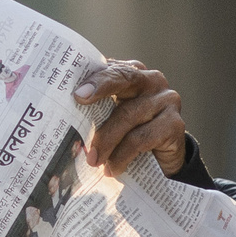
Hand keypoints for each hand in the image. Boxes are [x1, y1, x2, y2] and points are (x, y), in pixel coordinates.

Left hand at [74, 61, 186, 176]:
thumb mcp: (110, 117)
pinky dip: (123, 155)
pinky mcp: (175, 123)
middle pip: (124, 77)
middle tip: (79, 99)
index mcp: (131, 73)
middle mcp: (151, 80)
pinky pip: (142, 137)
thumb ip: (94, 109)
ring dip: (107, 140)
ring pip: (129, 114)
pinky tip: (112, 168)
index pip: (110, 67)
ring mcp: (167, 100)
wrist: (162, 160)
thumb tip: (60, 116)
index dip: (93, 75)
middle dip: (100, 87)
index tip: (76, 90)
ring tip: (92, 159)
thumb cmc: (128, 133)